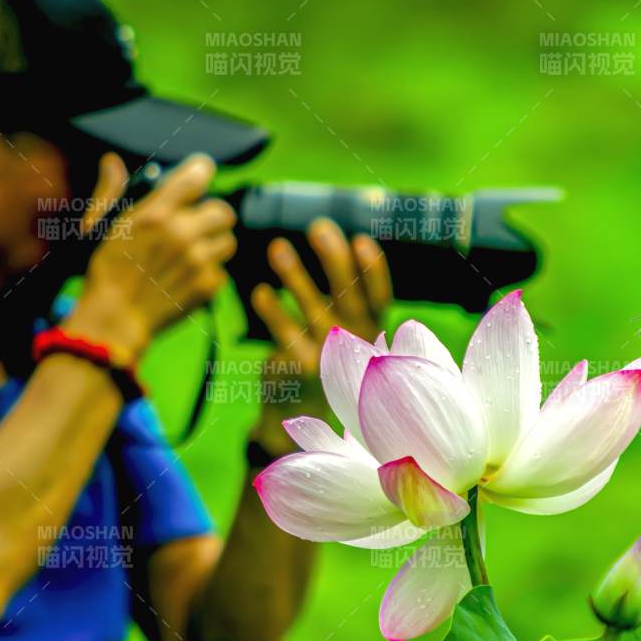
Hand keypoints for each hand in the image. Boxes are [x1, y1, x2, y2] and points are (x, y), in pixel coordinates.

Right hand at [62, 153, 236, 365]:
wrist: (115, 319)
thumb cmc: (105, 271)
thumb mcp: (101, 226)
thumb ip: (112, 191)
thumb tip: (112, 162)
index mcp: (156, 213)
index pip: (199, 175)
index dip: (201, 173)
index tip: (199, 177)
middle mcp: (182, 233)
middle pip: (223, 211)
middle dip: (211, 216)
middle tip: (196, 226)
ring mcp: (198, 261)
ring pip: (228, 241)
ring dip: (214, 244)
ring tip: (193, 253)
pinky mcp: (208, 286)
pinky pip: (222, 270)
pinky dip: (209, 273)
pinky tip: (188, 277)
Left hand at [248, 218, 391, 452]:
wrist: (300, 413)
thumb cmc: (322, 357)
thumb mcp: (342, 329)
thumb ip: (343, 295)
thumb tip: (331, 237)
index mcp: (370, 328)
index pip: (379, 296)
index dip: (373, 270)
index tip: (361, 239)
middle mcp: (355, 341)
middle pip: (349, 295)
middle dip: (334, 259)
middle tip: (318, 227)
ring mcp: (329, 356)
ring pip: (312, 309)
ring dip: (295, 275)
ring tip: (278, 247)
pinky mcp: (300, 367)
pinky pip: (285, 333)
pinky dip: (272, 311)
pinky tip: (261, 292)